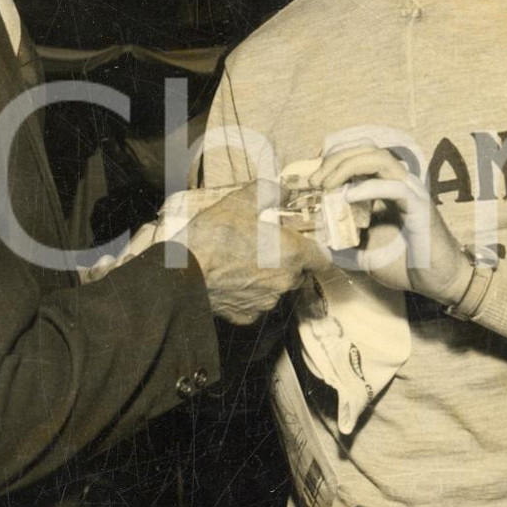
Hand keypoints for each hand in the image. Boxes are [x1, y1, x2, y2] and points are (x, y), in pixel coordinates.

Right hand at [182, 181, 324, 324]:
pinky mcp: (247, 315)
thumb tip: (282, 190)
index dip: (316, 249)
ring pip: (277, 288)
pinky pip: (256, 302)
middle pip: (300, 272)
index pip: (323, 258)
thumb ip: (269, 193)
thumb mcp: (241, 201)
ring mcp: (266, 302)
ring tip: (244, 261)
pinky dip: (248, 293)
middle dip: (289, 260)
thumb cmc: (213, 236)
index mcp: (292, 254)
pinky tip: (232, 279)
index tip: (306, 242)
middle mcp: (285, 282)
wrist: (183, 273)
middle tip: (267, 245)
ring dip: (268, 277)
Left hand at [310, 147, 472, 305]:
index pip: (362, 156)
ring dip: (348, 166)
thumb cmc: (407, 265)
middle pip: (368, 150)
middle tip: (314, 181)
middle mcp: (400, 183)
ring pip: (380, 160)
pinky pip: (395, 188)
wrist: (439, 282)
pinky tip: (348, 197)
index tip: (313, 176)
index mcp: (388, 188)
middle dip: (337, 158)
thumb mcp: (364, 252)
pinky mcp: (419, 208)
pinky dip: (369, 188)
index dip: (336, 158)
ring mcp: (412, 192)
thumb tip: (317, 234)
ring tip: (326, 184)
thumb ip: (343, 240)